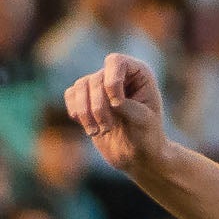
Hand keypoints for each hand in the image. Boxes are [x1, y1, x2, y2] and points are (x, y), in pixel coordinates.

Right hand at [65, 55, 167, 177]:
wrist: (138, 156)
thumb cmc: (147, 136)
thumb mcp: (143, 121)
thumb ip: (126, 106)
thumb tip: (109, 100)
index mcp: (138, 74)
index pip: (115, 62)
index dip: (111, 80)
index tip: (117, 104)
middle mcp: (118, 75)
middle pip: (96, 79)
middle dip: (99, 106)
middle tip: (107, 128)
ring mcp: (101, 86)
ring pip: (81, 86)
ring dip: (85, 111)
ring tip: (96, 132)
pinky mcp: (87, 99)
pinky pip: (71, 95)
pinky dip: (75, 111)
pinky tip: (88, 127)